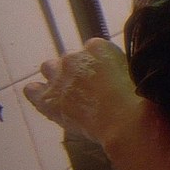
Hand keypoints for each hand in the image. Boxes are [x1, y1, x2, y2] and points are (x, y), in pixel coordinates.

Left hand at [23, 38, 143, 144]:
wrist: (124, 122)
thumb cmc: (137, 100)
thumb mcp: (134, 73)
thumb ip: (118, 66)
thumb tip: (113, 72)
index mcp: (98, 47)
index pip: (92, 48)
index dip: (99, 63)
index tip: (106, 76)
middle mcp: (74, 57)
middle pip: (70, 58)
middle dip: (78, 70)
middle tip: (91, 89)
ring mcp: (58, 77)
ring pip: (49, 67)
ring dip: (57, 77)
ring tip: (70, 93)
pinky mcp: (48, 98)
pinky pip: (32, 90)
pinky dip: (39, 93)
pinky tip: (50, 100)